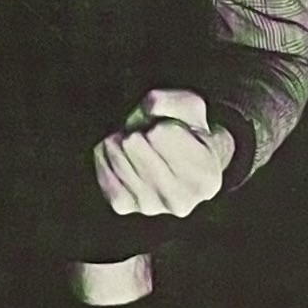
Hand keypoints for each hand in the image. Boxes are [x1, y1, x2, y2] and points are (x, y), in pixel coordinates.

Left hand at [93, 88, 233, 218]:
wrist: (178, 169)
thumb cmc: (189, 134)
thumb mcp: (192, 108)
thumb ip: (174, 101)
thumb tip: (149, 107)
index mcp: (206, 178)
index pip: (162, 133)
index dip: (162, 123)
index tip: (170, 131)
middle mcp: (180, 201)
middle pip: (135, 143)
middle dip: (139, 130)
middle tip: (149, 136)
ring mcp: (150, 206)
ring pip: (117, 153)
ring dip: (121, 140)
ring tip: (136, 144)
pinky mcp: (123, 205)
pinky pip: (102, 168)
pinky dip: (106, 154)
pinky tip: (120, 153)